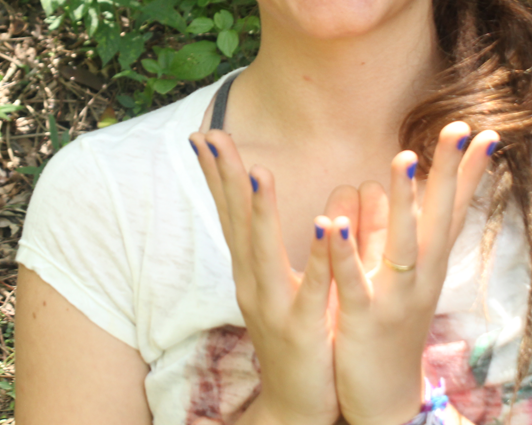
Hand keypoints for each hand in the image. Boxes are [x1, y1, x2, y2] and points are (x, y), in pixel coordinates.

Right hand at [192, 129, 340, 424]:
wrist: (296, 403)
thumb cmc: (292, 335)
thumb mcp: (276, 285)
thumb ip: (271, 245)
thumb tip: (260, 203)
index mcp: (249, 270)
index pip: (228, 213)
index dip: (217, 174)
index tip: (205, 134)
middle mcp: (252, 283)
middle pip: (235, 222)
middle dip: (225, 178)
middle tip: (213, 136)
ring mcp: (275, 306)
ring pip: (265, 252)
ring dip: (261, 211)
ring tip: (260, 171)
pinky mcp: (304, 328)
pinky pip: (313, 289)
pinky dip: (318, 257)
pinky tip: (325, 227)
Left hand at [329, 124, 493, 424]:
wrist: (385, 396)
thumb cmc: (393, 324)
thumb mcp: (408, 275)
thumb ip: (409, 230)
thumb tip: (415, 182)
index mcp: (429, 263)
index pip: (452, 208)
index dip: (467, 171)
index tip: (484, 129)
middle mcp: (421, 276)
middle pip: (438, 215)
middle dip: (447, 170)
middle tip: (457, 127)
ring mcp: (396, 297)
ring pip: (402, 242)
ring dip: (402, 201)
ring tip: (403, 158)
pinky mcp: (364, 320)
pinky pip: (353, 282)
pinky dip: (344, 253)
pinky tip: (332, 224)